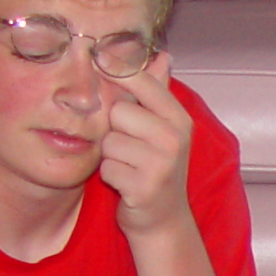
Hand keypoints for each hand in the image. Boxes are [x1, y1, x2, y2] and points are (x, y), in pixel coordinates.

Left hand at [99, 51, 192, 237]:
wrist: (163, 219)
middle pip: (118, 111)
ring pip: (109, 141)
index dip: (115, 68)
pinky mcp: (144, 188)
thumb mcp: (164, 128)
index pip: (142, 80)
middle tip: (130, 145)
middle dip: (115, 128)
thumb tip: (163, 55)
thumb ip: (157, 91)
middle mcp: (174, 139)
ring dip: (110, 155)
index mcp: (179, 119)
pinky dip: (110, 177)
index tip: (97, 57)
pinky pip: (106, 167)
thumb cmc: (156, 167)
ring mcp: (161, 164)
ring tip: (129, 166)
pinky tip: (126, 183)